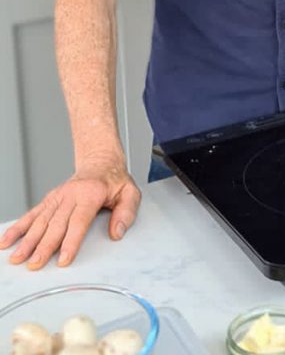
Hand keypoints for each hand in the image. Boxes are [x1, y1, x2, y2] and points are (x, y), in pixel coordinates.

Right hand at [0, 160, 140, 268]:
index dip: (70, 241)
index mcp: (91, 193)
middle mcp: (71, 194)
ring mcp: (58, 196)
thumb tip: (117, 232)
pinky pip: (32, 213)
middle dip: (44, 246)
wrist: (100, 161)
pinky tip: (7, 240)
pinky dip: (18, 227)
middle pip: (56, 223)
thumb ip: (126, 212)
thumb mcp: (130, 192)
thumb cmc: (115, 180)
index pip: (79, 221)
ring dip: (27, 240)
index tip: (63, 260)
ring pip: (41, 220)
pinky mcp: (50, 199)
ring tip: (17, 258)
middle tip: (34, 265)